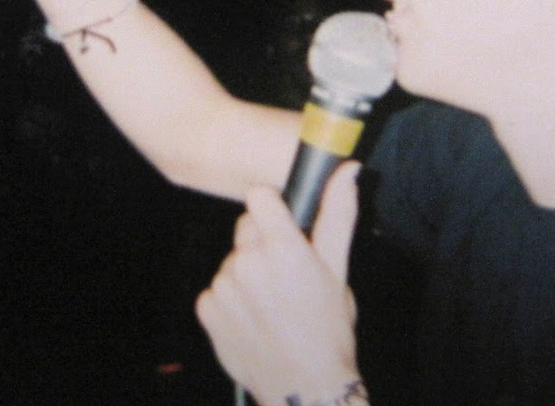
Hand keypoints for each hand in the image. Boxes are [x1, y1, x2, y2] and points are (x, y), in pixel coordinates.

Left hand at [196, 162, 362, 405]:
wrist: (305, 389)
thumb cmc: (328, 330)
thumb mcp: (339, 270)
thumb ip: (338, 214)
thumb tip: (347, 171)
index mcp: (282, 247)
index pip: (259, 197)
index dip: (273, 208)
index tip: (284, 226)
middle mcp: (247, 262)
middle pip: (246, 228)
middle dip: (263, 242)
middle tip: (285, 273)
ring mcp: (224, 286)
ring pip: (232, 259)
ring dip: (247, 273)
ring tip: (272, 302)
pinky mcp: (207, 309)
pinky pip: (216, 288)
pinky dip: (231, 299)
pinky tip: (254, 318)